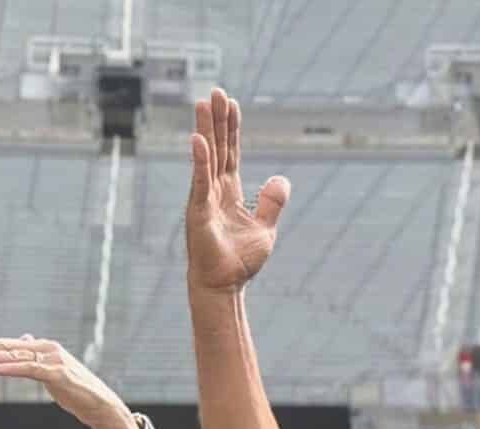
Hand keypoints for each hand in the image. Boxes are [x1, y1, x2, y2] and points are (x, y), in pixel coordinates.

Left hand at [0, 337, 134, 428]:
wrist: (102, 408)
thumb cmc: (78, 392)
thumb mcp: (54, 370)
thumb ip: (36, 356)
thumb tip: (24, 339)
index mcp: (44, 347)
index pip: (8, 344)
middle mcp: (48, 349)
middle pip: (7, 346)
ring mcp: (54, 360)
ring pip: (14, 355)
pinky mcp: (58, 374)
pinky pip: (28, 369)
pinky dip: (9, 367)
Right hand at [187, 88, 291, 291]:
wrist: (224, 286)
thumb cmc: (240, 261)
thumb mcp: (265, 228)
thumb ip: (271, 203)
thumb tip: (282, 179)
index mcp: (229, 192)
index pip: (231, 153)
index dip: (232, 129)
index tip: (232, 104)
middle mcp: (213, 190)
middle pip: (217, 148)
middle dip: (217, 120)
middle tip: (216, 92)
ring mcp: (203, 198)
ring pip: (206, 157)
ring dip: (206, 130)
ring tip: (204, 103)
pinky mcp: (198, 212)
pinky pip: (199, 182)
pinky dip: (199, 161)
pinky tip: (199, 140)